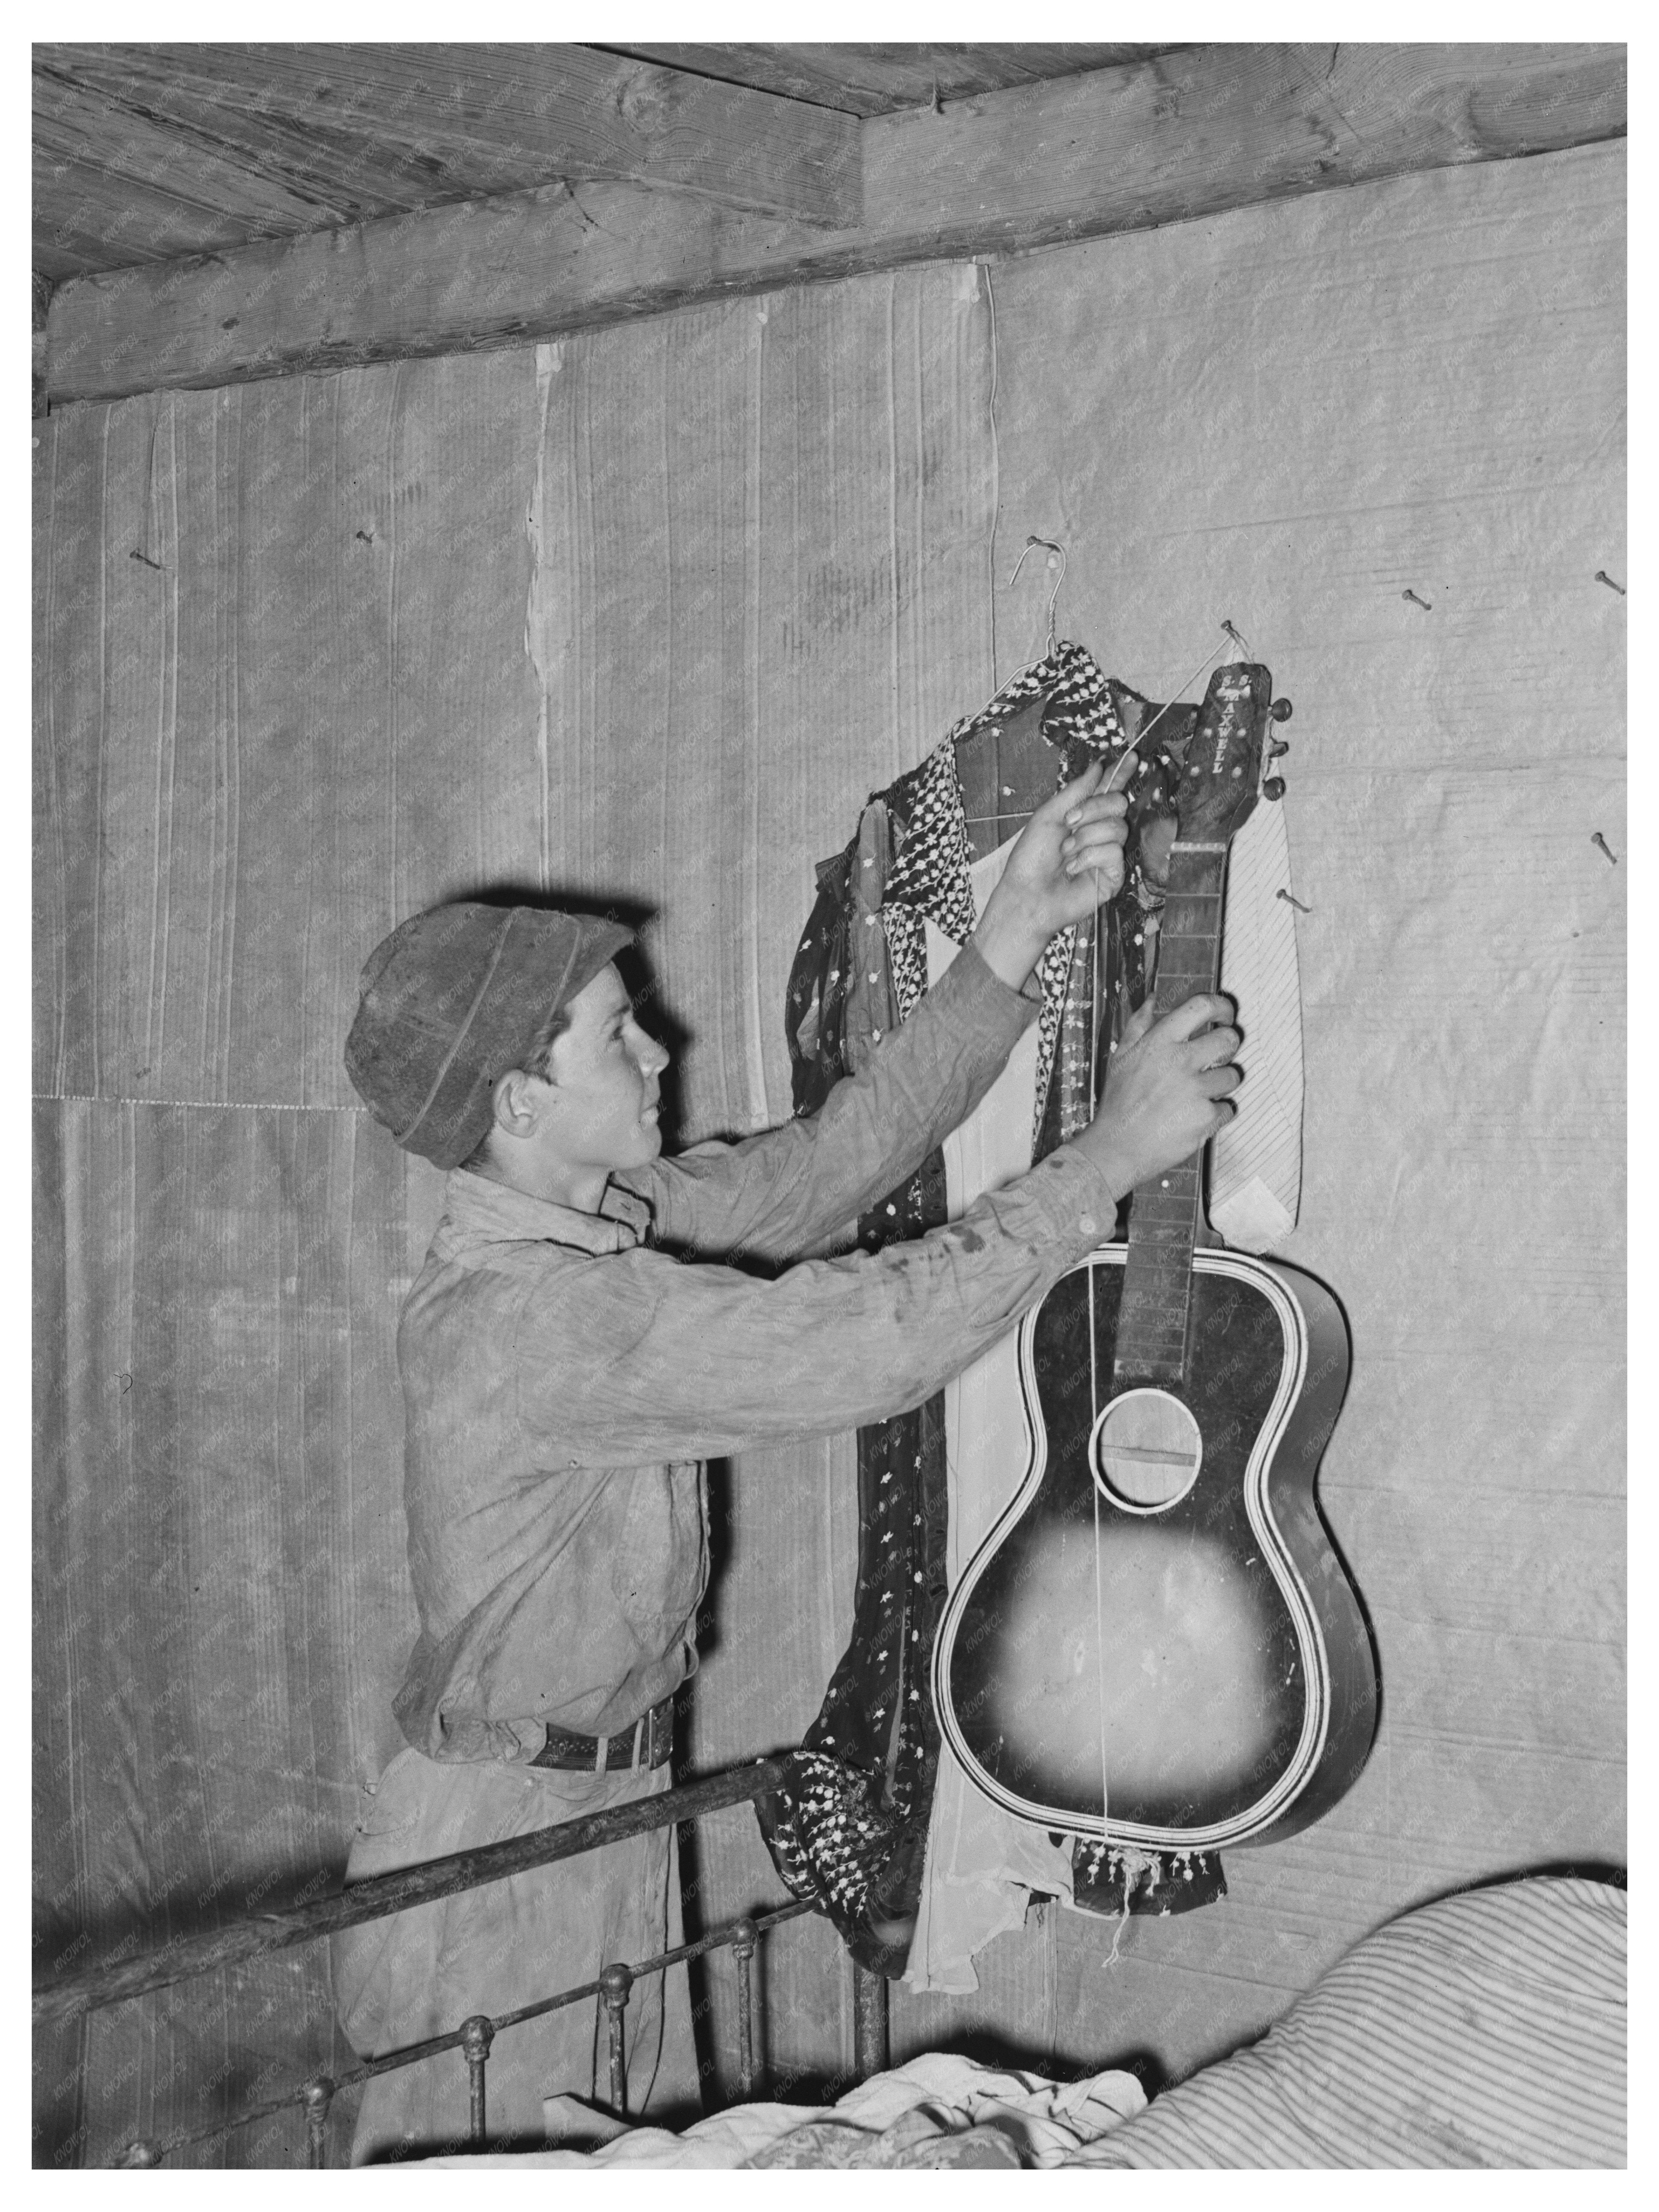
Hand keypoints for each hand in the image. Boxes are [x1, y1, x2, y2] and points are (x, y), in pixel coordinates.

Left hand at [972, 757, 1134, 989]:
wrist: (1027, 895)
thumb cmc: (1031, 859)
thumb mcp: (1048, 816)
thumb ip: (1076, 791)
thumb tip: (1098, 767)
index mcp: (1083, 815)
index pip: (1108, 790)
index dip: (1120, 774)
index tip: (1131, 758)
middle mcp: (1098, 832)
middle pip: (1118, 803)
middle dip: (1093, 809)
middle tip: (1069, 822)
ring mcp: (1108, 853)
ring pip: (1118, 827)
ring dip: (1086, 837)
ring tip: (1066, 853)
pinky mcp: (1113, 875)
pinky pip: (1114, 852)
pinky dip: (1090, 857)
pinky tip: (1073, 868)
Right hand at [1072, 992, 1240, 1194]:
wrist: (1116, 1148)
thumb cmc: (1118, 1103)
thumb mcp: (1120, 1057)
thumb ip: (1138, 1025)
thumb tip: (1153, 1000)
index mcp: (1159, 1042)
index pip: (1202, 1007)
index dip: (1222, 1006)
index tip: (1225, 1014)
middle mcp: (1180, 1061)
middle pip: (1229, 1039)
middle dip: (1228, 1046)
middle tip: (1218, 1057)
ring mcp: (1196, 1090)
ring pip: (1232, 1076)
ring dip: (1220, 1085)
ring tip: (1196, 1096)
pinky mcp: (1206, 1117)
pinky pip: (1226, 1108)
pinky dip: (1215, 1114)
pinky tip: (1194, 1118)